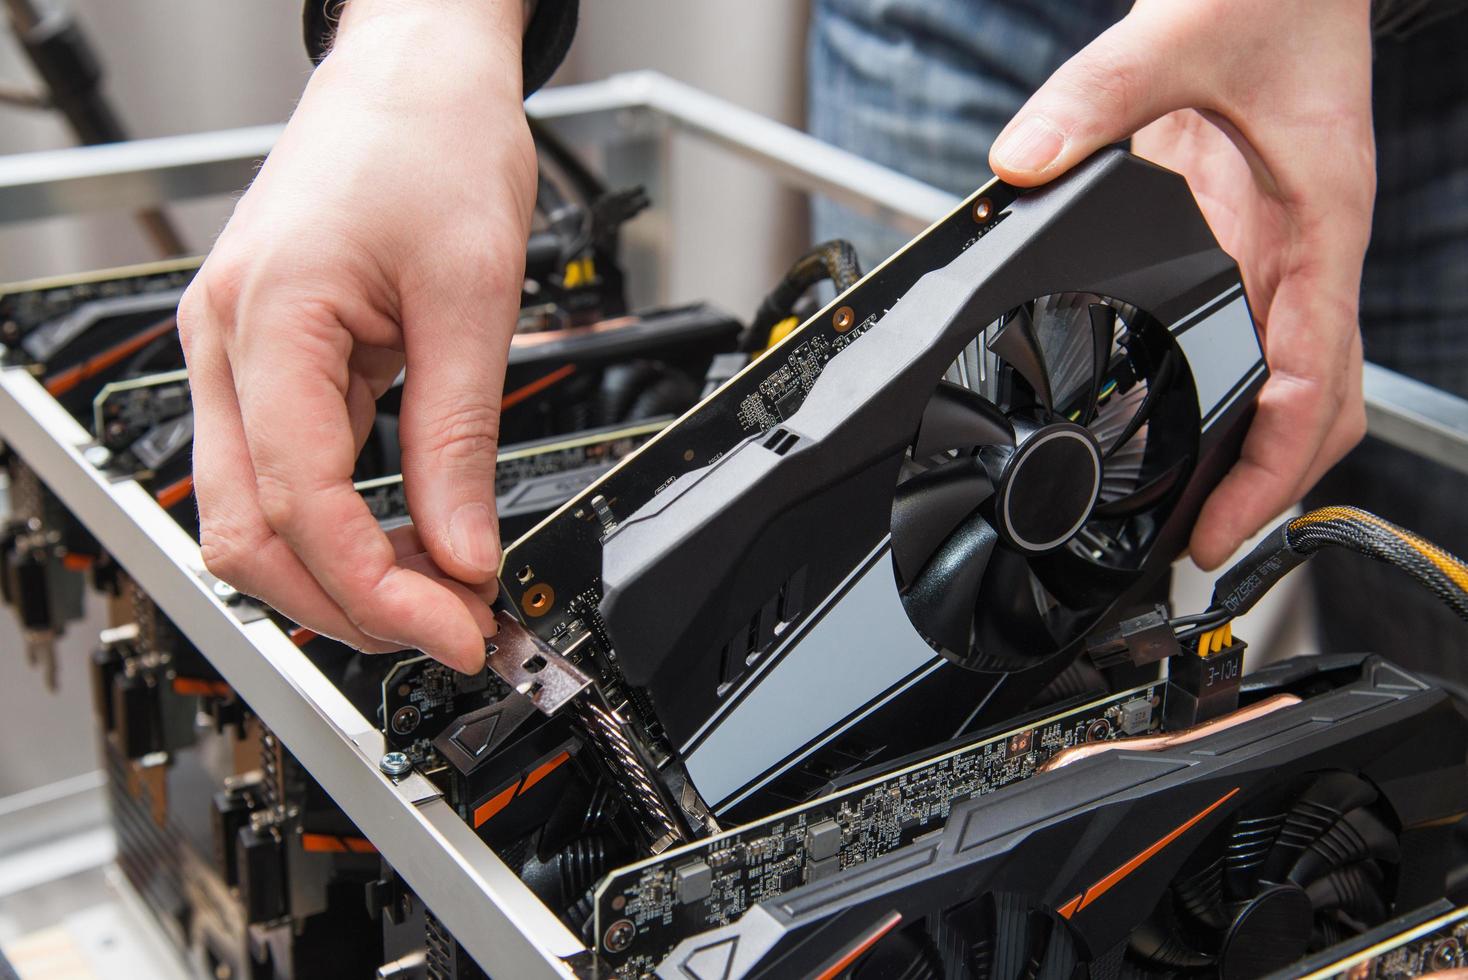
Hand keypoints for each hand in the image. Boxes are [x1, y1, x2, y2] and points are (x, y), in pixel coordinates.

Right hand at [178, 0, 534, 670]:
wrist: (415, 71)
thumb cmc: (434, 141)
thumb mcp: (472, 297)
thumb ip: (459, 441)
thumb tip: (464, 556)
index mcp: (267, 322)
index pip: (301, 504)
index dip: (379, 589)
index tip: (459, 630)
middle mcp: (225, 344)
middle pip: (250, 532)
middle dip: (348, 602)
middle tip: (451, 629)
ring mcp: (235, 353)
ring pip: (254, 514)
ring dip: (338, 574)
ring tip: (436, 597)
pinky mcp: (266, 358)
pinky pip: (281, 471)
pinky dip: (339, 525)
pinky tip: (404, 545)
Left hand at [988, 0, 1373, 569]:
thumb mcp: (1178, 33)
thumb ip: (1095, 97)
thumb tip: (1021, 163)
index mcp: (1320, 222)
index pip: (1312, 379)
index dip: (1270, 470)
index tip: (1222, 530)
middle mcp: (1309, 251)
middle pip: (1318, 409)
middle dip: (1267, 489)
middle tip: (1197, 548)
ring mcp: (1283, 253)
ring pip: (1295, 385)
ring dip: (1254, 455)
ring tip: (1188, 515)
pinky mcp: (1250, 241)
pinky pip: (1252, 342)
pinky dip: (1227, 398)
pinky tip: (1176, 424)